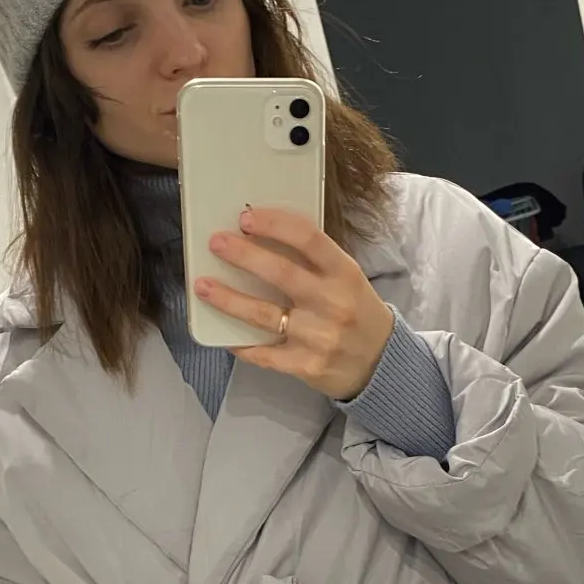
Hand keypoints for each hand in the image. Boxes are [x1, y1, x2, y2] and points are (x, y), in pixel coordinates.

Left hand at [195, 205, 393, 399]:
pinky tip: (224, 336)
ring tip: (203, 286)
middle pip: (280, 273)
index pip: (308, 239)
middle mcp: (332, 303)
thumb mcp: (346, 279)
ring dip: (228, 299)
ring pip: (263, 315)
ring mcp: (318, 337)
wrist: (380, 363)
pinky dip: (241, 345)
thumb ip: (314, 262)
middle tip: (216, 243)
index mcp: (344, 273)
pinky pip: (264, 354)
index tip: (246, 218)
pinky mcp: (306, 365)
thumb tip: (262, 238)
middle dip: (243, 256)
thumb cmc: (356, 312)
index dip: (274, 225)